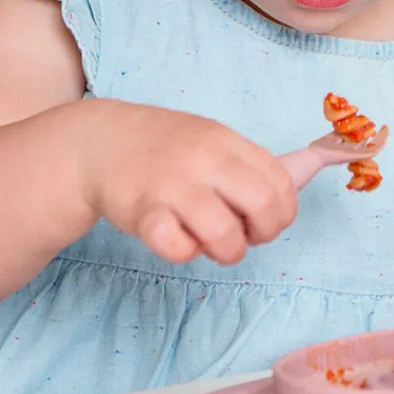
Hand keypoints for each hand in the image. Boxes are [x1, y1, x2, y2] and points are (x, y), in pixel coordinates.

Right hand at [77, 100, 296, 264]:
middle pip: (264, 205)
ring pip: (224, 233)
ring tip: (211, 245)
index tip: (266, 221)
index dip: (283, 212)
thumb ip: (247, 164)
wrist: (100, 140)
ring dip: (227, 251)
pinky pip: (176, 247)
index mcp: (229, 142)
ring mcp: (174, 185)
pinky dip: (183, 252)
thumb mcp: (212, 140)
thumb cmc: (166, 147)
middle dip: (264, 233)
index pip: (281, 182)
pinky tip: (176, 239)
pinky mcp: (142, 211)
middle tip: (244, 236)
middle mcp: (206, 160)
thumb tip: (292, 189)